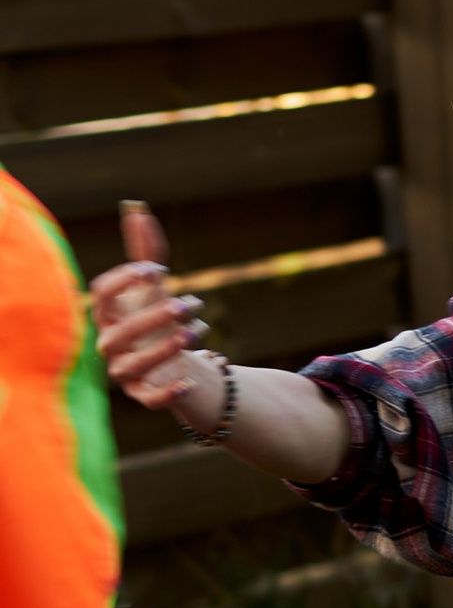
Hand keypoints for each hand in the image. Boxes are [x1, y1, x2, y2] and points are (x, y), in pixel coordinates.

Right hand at [90, 201, 219, 418]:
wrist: (173, 360)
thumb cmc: (155, 316)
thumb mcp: (153, 286)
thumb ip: (145, 250)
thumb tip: (137, 208)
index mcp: (108, 312)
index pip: (101, 294)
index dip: (124, 279)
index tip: (156, 269)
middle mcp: (110, 342)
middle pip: (119, 331)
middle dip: (154, 317)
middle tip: (188, 305)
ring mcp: (123, 370)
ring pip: (131, 366)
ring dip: (163, 349)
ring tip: (197, 331)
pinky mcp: (143, 394)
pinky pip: (149, 399)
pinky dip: (167, 393)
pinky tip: (192, 378)